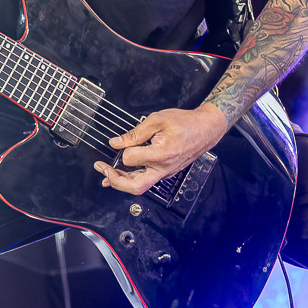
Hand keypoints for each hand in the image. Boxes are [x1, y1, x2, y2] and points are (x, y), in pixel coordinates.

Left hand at [95, 105, 229, 194]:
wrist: (206, 129)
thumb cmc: (185, 122)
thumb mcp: (157, 120)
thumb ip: (134, 133)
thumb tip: (116, 143)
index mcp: (162, 153)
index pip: (132, 159)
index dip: (123, 151)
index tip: (121, 143)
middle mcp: (164, 168)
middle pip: (135, 186)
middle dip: (115, 180)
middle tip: (102, 168)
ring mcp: (165, 173)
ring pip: (139, 186)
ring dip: (120, 181)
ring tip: (105, 172)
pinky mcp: (165, 173)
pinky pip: (145, 180)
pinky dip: (130, 178)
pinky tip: (119, 173)